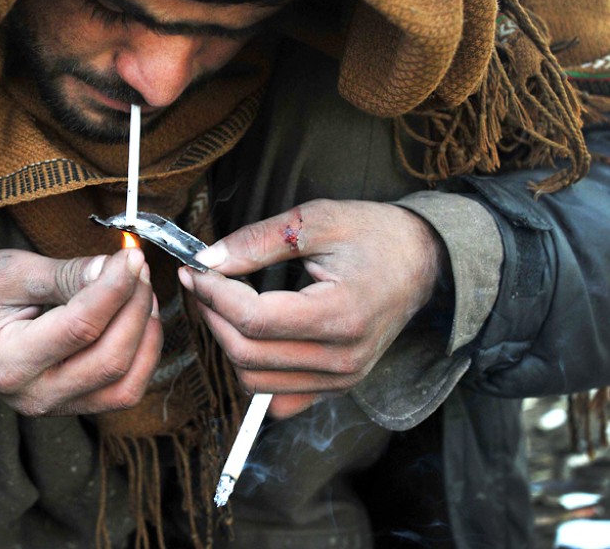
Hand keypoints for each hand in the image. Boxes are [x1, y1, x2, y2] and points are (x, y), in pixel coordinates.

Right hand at [0, 248, 161, 416]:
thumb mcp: (11, 271)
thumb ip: (65, 275)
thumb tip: (116, 269)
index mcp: (7, 362)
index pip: (79, 328)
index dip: (114, 289)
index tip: (132, 255)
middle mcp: (32, 395)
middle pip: (109, 360)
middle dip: (134, 308)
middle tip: (138, 267)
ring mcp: (52, 407)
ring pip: (124, 384)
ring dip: (144, 335)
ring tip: (142, 291)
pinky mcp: (70, 406)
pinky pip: (121, 391)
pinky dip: (140, 355)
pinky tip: (137, 319)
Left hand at [178, 199, 445, 418]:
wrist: (424, 260)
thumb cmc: (375, 235)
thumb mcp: (316, 221)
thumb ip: (258, 242)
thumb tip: (208, 260)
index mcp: (341, 315)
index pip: (254, 319)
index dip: (213, 294)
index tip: (195, 270)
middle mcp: (343, 358)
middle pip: (247, 354)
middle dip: (212, 315)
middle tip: (201, 282)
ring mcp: (342, 379)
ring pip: (255, 381)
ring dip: (228, 342)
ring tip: (223, 303)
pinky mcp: (337, 387)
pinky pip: (278, 399)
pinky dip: (254, 372)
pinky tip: (250, 336)